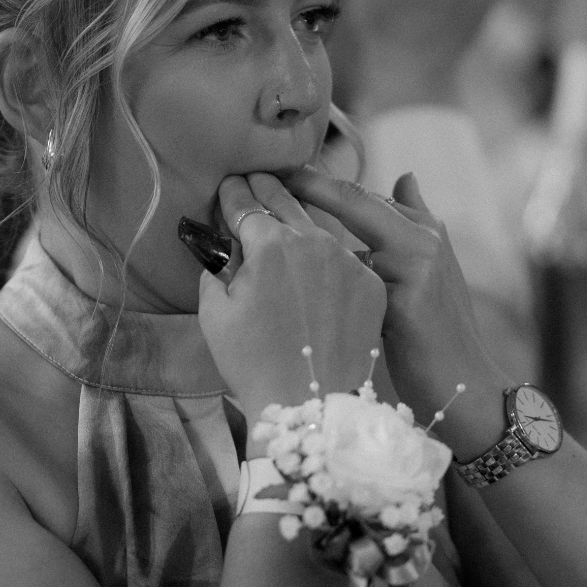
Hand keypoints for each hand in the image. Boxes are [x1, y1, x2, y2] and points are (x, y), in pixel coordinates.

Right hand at [197, 173, 385, 418]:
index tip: (229, 184)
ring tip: (287, 212)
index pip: (247, 204)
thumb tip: (226, 250)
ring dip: (300, 219)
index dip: (234, 192)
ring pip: (319, 228)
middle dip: (267, 189)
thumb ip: (217, 270)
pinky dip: (328, 256)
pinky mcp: (370, 286)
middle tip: (255, 179)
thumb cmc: (253, 364)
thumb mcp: (215, 314)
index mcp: (271, 245)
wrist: (310, 407)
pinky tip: (318, 261)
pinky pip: (344, 260)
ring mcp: (347, 263)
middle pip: (285, 202)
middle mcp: (314, 242)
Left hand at [283, 166, 504, 419]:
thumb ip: (415, 220)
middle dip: (305, 188)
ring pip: (341, 243)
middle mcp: (422, 240)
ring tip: (259, 235)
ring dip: (298, 240)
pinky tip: (281, 291)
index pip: (360, 194)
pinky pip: (346, 288)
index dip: (316, 180)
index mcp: (426, 229)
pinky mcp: (404, 304)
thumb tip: (405, 175)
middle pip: (353, 200)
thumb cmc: (439, 330)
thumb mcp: (432, 268)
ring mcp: (415, 269)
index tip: (278, 171)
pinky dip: (312, 288)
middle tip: (261, 179)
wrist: (466, 385)